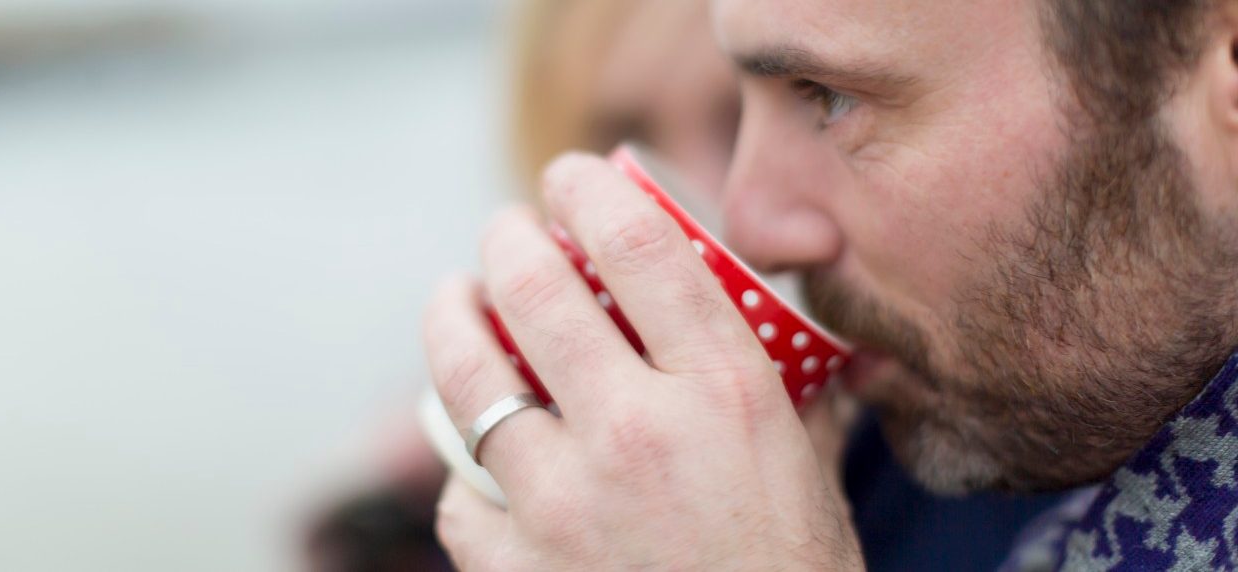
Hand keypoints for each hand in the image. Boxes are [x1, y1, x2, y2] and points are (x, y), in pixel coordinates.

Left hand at [423, 153, 863, 570]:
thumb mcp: (812, 472)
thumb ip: (794, 393)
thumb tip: (791, 334)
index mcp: (725, 395)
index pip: (642, 249)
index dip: (593, 192)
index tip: (571, 177)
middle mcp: (639, 432)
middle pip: (536, 290)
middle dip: (507, 240)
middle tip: (505, 232)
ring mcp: (565, 501)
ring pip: (470, 377)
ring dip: (450, 321)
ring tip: (451, 300)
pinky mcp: (516, 564)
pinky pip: (462, 489)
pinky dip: (467, 465)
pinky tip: (476, 448)